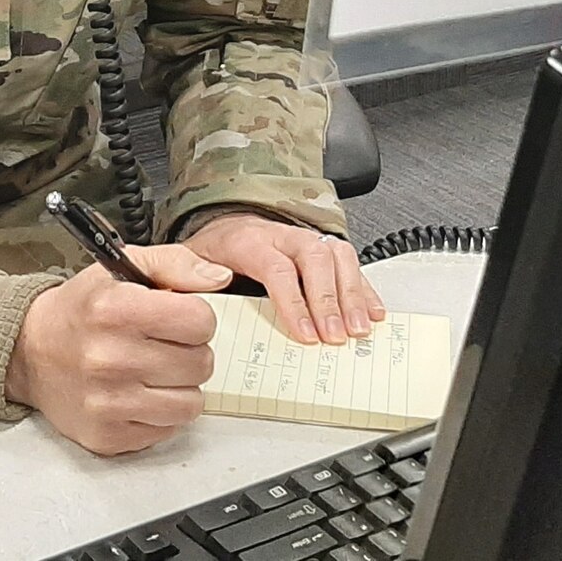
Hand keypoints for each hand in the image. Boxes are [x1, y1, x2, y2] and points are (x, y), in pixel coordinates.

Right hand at [6, 243, 229, 455]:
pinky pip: (167, 430)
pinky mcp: (106, 436)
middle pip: (200, 363)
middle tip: (165, 345)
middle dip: (190, 351)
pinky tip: (139, 393)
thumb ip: (177, 264)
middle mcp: (109, 358)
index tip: (179, 319)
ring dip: (180, 386)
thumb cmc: (82, 309)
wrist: (30, 352)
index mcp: (115, 310)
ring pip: (190, 404)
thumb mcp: (124, 267)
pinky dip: (161, 413)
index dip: (196, 318)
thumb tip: (219, 277)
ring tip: (156, 371)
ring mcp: (106, 403)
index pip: (200, 321)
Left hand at [183, 213, 386, 345]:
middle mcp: (282, 236)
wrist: (225, 225)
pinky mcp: (322, 250)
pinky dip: (365, 288)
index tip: (306, 334)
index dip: (295, 302)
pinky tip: (372, 312)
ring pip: (338, 255)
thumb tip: (214, 283)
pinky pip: (350, 263)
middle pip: (315, 258)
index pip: (277, 267)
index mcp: (249, 240)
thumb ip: (190, 272)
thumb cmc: (212, 251)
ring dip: (352, 294)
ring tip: (358, 328)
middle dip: (329, 300)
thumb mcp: (188, 259)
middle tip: (336, 336)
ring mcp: (305, 241)